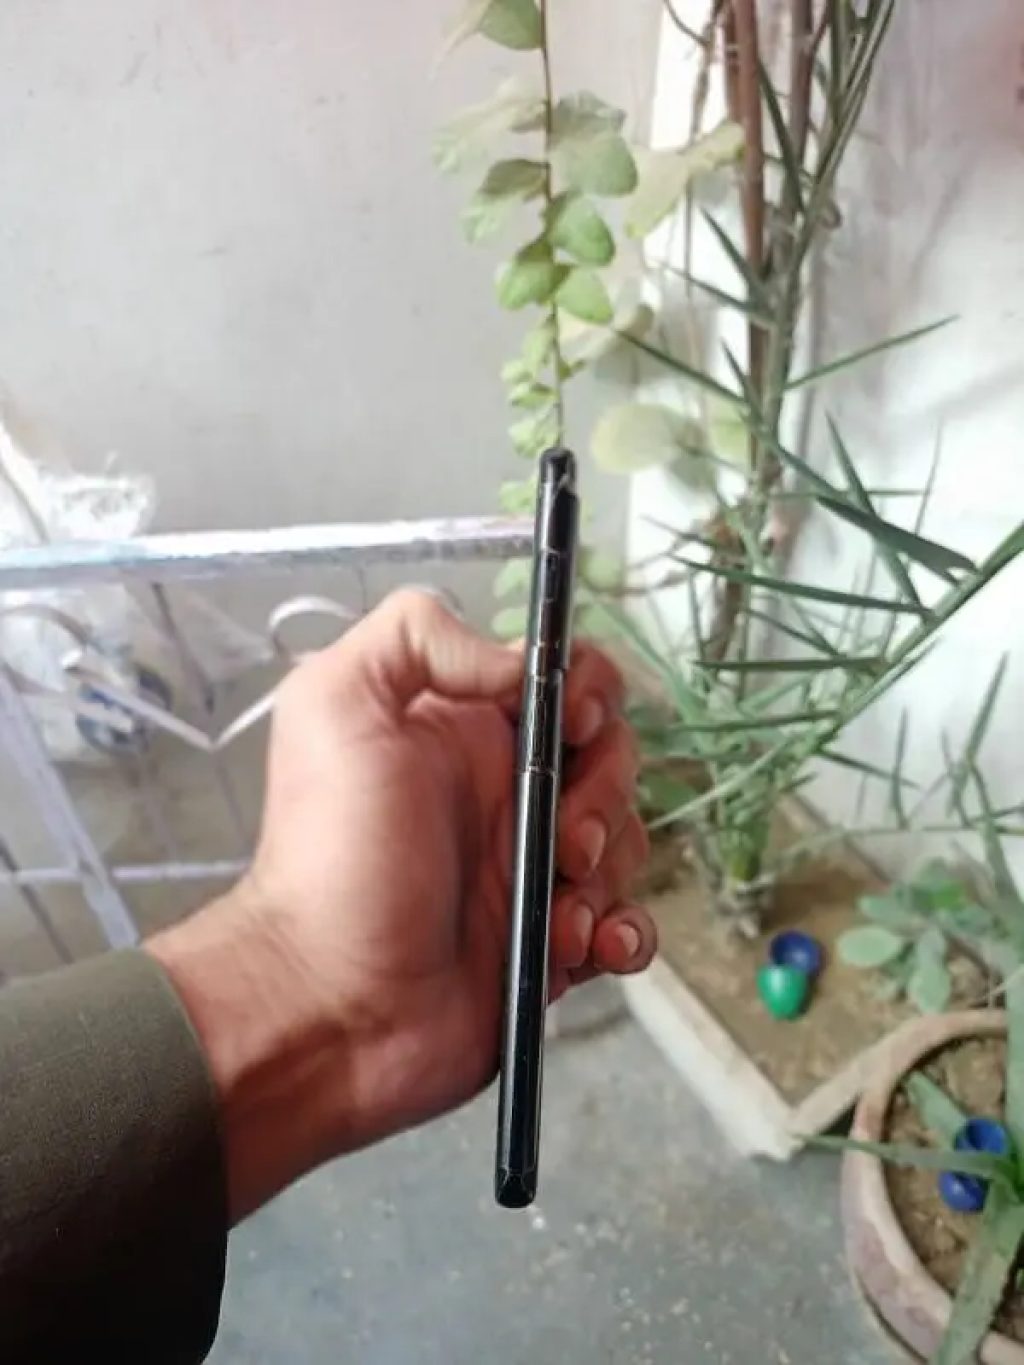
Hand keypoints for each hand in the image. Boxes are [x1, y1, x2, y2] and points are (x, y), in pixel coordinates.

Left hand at [149, 589, 654, 1218]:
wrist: (328, 1007)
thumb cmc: (329, 858)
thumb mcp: (335, 706)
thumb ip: (414, 636)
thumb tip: (518, 658)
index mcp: (464, 729)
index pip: (563, 679)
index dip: (588, 693)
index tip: (571, 728)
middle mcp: (504, 792)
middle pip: (610, 759)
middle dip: (605, 794)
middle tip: (562, 840)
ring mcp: (531, 869)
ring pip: (623, 839)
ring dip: (609, 871)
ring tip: (557, 912)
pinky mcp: (550, 940)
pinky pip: (624, 920)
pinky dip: (624, 930)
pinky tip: (585, 946)